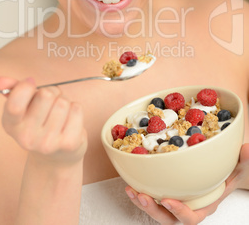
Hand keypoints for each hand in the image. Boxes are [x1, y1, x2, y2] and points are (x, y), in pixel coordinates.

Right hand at [0, 76, 86, 166]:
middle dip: (51, 92)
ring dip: (65, 101)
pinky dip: (75, 109)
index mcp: (11, 125)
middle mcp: (27, 137)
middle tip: (50, 101)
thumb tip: (1, 80)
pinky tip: (69, 120)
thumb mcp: (23, 107)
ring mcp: (48, 143)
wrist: (57, 157)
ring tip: (60, 113)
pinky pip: (76, 109)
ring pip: (63, 102)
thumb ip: (13, 90)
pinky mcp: (68, 144)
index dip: (25, 87)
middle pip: (46, 95)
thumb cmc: (40, 123)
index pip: (15, 104)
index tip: (31, 85)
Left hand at [125, 143, 248, 224]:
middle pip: (169, 219)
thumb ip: (243, 161)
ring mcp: (175, 201)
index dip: (180, 212)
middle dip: (153, 210)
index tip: (168, 200)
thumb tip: (248, 149)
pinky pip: (151, 198)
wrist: (219, 172)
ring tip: (131, 190)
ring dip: (142, 203)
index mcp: (204, 205)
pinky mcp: (165, 192)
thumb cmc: (228, 173)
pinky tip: (130, 183)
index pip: (192, 217)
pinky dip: (139, 193)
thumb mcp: (238, 168)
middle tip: (142, 196)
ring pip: (156, 210)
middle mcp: (187, 206)